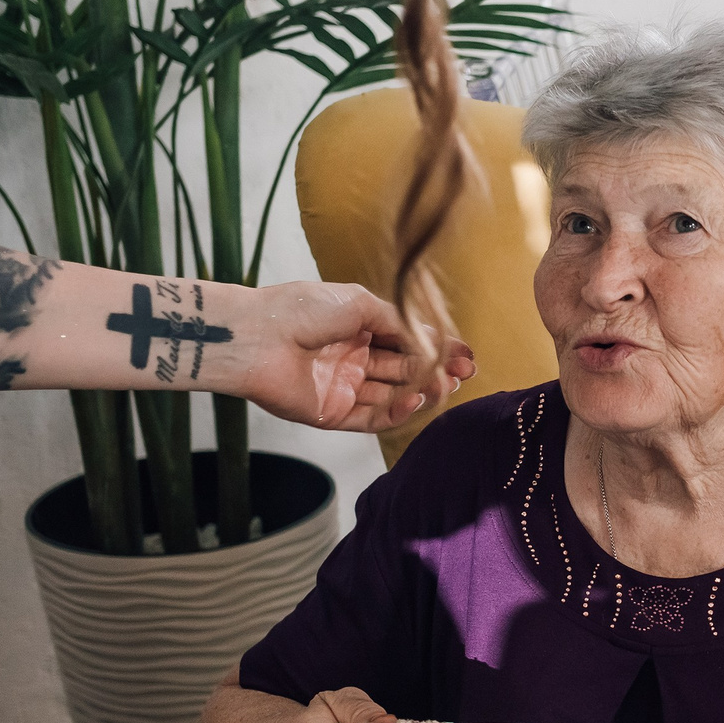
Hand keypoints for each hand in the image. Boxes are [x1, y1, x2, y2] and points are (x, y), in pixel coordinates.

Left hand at [231, 281, 476, 431]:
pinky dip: (396, 412)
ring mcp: (344, 387)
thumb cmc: (302, 310)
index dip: (436, 348)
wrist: (257, 337)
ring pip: (392, 394)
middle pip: (404, 370)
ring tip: (446, 385)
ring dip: (421, 391)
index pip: (406, 341)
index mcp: (357, 327)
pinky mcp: (333, 414)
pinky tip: (416, 401)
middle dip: (435, 370)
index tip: (465, 354)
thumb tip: (432, 342)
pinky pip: (372, 417)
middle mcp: (353, 358)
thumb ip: (400, 324)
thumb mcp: (361, 304)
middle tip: (464, 373)